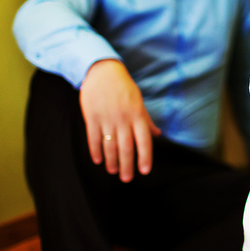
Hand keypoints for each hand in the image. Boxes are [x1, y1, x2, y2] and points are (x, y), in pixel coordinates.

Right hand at [79, 59, 160, 181]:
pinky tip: (98, 160)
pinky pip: (94, 138)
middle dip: (127, 165)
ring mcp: (107, 119)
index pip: (144, 141)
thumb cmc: (124, 87)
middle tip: (127, 178)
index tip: (144, 171)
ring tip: (113, 171)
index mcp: (137, 115)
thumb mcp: (139, 101)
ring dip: (112, 161)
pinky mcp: (92, 118)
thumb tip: (157, 134)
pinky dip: (96, 151)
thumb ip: (146, 120)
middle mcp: (123, 119)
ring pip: (110, 146)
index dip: (144, 157)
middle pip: (126, 148)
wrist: (102, 72)